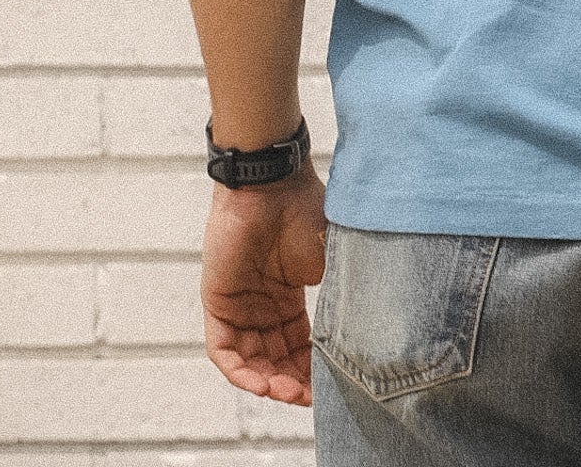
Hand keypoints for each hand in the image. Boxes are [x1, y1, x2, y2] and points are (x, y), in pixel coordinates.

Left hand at [200, 161, 327, 404]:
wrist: (273, 183)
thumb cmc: (305, 210)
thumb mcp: (331, 259)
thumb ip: (340, 294)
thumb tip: (363, 332)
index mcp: (290, 294)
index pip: (301, 345)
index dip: (314, 368)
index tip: (333, 386)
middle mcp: (263, 305)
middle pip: (277, 359)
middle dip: (294, 382)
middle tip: (311, 397)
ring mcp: (239, 305)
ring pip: (251, 361)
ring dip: (270, 383)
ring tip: (290, 393)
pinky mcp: (217, 303)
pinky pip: (224, 350)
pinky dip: (241, 372)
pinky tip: (264, 383)